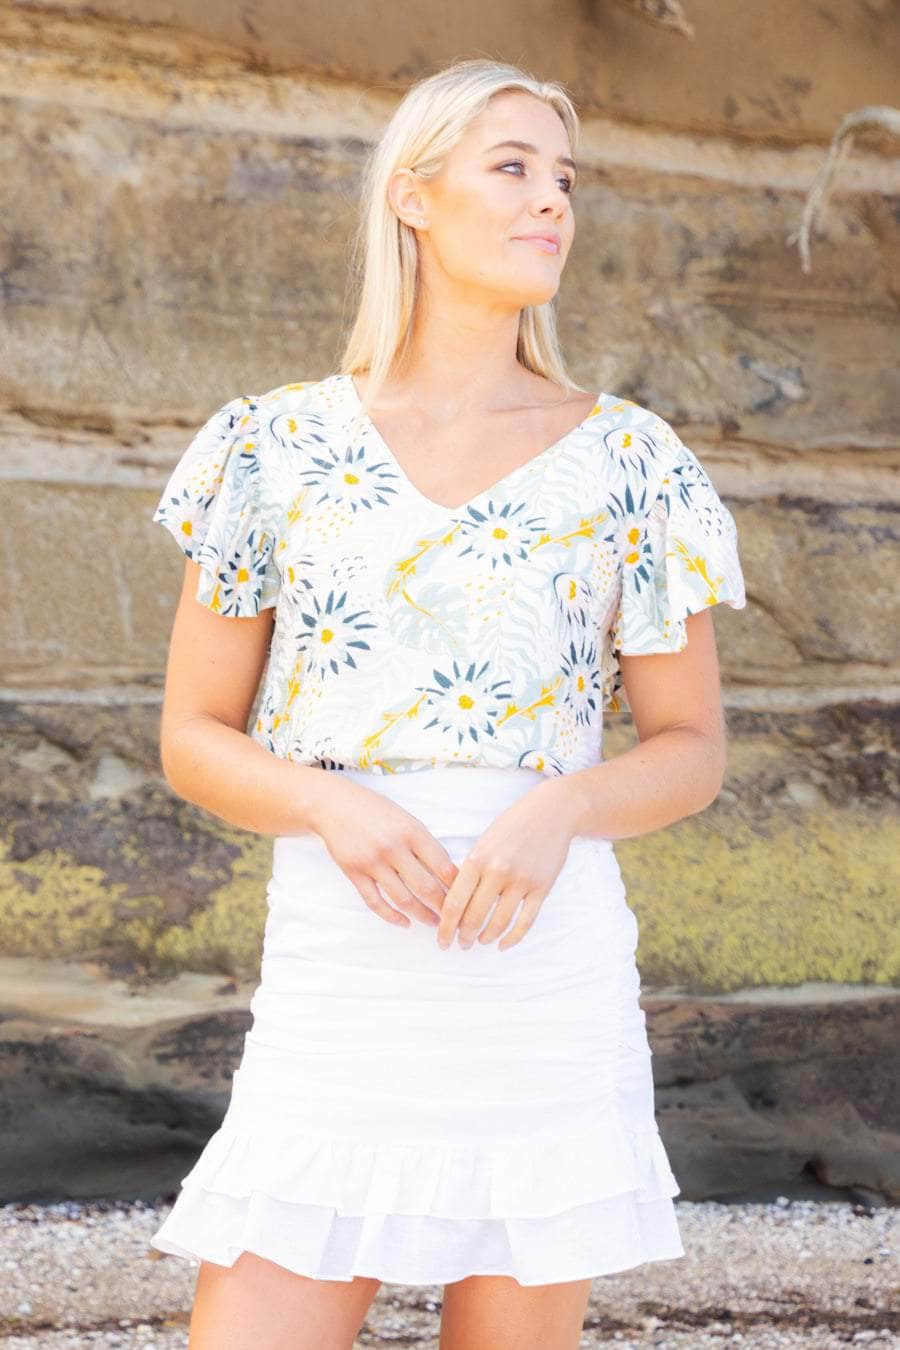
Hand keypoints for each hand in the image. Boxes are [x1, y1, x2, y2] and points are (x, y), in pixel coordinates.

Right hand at [310, 776, 458, 929]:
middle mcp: (394, 848)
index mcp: (413, 831)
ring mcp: (373, 862)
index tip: (467, 898)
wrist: (334, 805)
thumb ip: (424, 843)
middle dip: (444, 907)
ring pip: (403, 899)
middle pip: (426, 887)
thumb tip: (448, 872)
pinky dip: (392, 917)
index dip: (458, 886)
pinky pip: (376, 902)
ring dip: (422, 916)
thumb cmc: (375, 810)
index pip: (443, 866)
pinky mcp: (354, 873)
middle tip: (454, 919)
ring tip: (434, 923)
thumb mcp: (406, 818)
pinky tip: (404, 923)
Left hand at [435, 780, 579, 951]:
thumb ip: (471, 870)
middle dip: (464, 937)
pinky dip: (512, 938)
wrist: (552, 812)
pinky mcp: (542, 888)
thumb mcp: (484, 842)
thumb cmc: (513, 826)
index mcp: (477, 859)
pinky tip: (503, 944)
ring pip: (499, 923)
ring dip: (486, 938)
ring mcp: (521, 881)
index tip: (442, 940)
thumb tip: (456, 903)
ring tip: (480, 941)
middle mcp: (498, 871)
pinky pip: (525, 922)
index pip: (454, 902)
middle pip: (474, 917)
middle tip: (461, 944)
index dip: (445, 927)